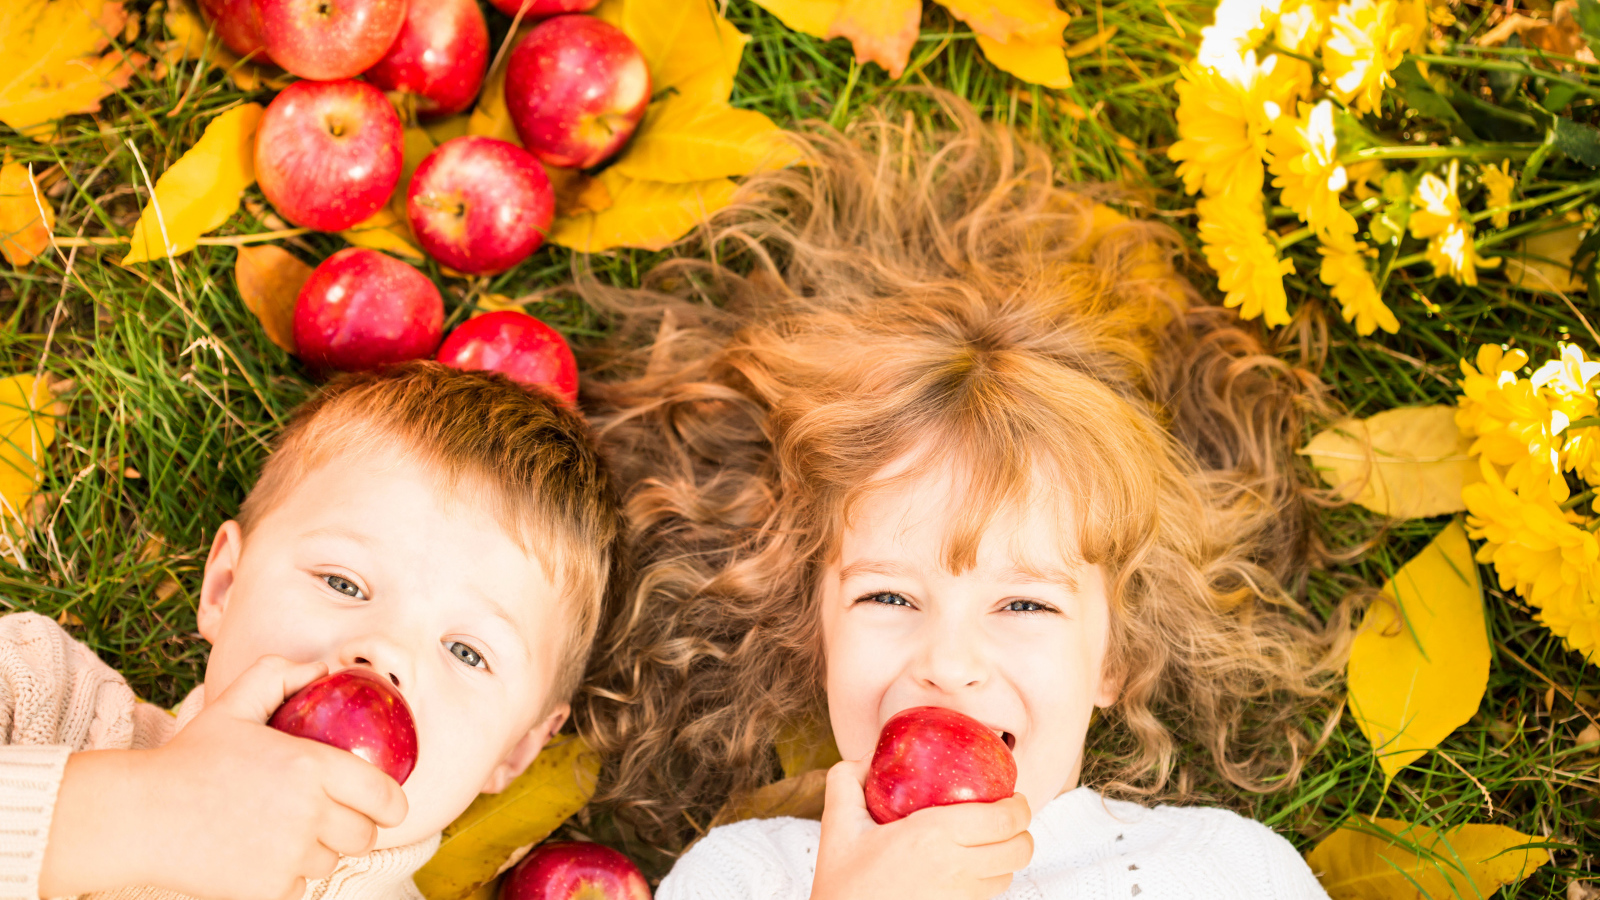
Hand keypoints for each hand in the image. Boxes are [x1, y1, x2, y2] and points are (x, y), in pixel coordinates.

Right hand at [40, 656, 408, 899]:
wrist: (139, 817)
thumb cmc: (189, 759)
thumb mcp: (233, 705)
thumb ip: (278, 677)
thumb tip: (322, 669)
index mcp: (311, 766)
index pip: (386, 797)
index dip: (392, 804)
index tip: (385, 804)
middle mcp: (309, 813)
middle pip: (365, 835)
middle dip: (355, 827)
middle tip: (332, 817)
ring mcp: (290, 856)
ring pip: (332, 862)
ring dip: (320, 851)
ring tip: (286, 832)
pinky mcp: (269, 890)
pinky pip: (302, 886)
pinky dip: (290, 876)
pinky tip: (262, 854)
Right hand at [810, 759, 1032, 899]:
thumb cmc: (842, 883)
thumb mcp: (837, 823)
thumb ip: (848, 780)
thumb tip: (869, 757)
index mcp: (934, 836)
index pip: (1005, 819)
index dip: (1019, 805)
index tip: (1011, 794)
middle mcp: (956, 869)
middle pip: (1020, 849)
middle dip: (1022, 829)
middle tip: (1006, 814)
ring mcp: (961, 898)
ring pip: (1009, 875)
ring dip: (1007, 855)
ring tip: (990, 840)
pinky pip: (990, 895)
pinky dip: (990, 877)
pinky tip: (971, 866)